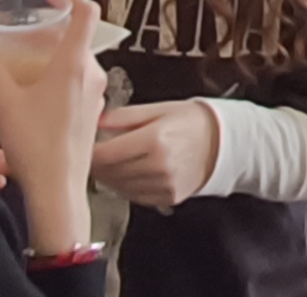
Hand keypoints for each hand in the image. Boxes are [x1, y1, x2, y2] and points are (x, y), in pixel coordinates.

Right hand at [0, 0, 109, 256]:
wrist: (57, 191)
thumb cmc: (34, 148)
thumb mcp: (2, 102)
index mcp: (74, 64)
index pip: (87, 11)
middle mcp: (92, 75)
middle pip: (78, 37)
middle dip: (51, 32)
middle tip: (24, 36)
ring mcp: (96, 96)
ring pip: (79, 62)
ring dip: (54, 57)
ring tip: (25, 67)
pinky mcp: (93, 114)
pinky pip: (81, 83)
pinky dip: (61, 79)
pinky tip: (37, 94)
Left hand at [91, 100, 219, 209]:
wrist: (222, 142)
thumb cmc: (190, 122)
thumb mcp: (157, 109)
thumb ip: (123, 116)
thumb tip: (94, 120)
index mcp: (155, 140)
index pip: (106, 154)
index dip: (89, 151)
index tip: (84, 145)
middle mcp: (159, 166)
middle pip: (110, 173)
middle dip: (96, 164)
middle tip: (91, 153)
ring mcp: (165, 185)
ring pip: (119, 187)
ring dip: (109, 176)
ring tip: (109, 162)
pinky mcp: (168, 198)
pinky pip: (134, 196)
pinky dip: (125, 186)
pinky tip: (127, 173)